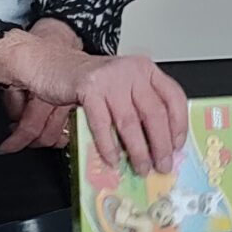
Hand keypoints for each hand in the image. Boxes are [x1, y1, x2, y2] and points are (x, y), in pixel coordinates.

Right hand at [0, 29, 187, 173]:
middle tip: (163, 165)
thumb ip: (141, 105)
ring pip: (130, 122)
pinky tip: (113, 159)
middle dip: (161, 145)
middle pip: (155, 113)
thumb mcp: (123, 86)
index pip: (173, 97)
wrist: (52, 64)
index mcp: (146, 70)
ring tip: (141, 167)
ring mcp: (111, 79)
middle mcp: (132, 71)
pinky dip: (108, 145)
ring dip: (138, 150)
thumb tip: (160, 142)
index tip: (178, 145)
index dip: (179, 124)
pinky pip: (102, 124)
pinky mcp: (88, 88)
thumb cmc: (90, 81)